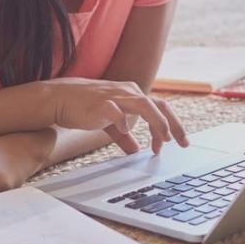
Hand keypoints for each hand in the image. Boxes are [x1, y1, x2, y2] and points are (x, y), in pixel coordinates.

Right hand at [43, 77, 188, 154]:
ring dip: (157, 122)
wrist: (61, 98)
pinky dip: (123, 121)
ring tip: (163, 139)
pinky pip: (116, 111)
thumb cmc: (86, 108)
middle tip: (183, 143)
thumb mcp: (110, 122)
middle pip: (160, 105)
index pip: (160, 108)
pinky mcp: (101, 104)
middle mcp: (128, 93)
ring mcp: (115, 96)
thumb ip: (124, 136)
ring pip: (144, 105)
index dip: (170, 126)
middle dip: (174, 124)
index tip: (173, 144)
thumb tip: (135, 151)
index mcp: (133, 95)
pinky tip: (126, 132)